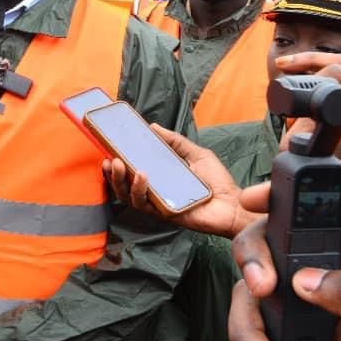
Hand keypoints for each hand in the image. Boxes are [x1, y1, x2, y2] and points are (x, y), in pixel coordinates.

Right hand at [103, 124, 255, 238]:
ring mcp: (157, 204)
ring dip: (121, 180)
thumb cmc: (217, 181)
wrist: (233, 204)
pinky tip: (143, 175)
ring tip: (120, 164)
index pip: (130, 172)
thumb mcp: (196, 154)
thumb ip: (175, 141)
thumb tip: (153, 126)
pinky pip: (144, 204)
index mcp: (159, 178)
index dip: (116, 164)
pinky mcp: (164, 214)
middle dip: (113, 173)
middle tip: (111, 159)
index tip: (107, 150)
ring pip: (129, 196)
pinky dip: (140, 189)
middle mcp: (154, 192)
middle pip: (123, 186)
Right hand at [227, 199, 340, 340]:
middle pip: (271, 248)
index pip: (330, 221)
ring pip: (245, 301)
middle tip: (260, 289)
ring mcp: (295, 327)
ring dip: (250, 340)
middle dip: (254, 263)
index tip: (257, 198)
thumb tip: (310, 276)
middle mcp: (328, 296)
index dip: (291, 199)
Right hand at [276, 52, 340, 227]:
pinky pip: (333, 63)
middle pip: (318, 135)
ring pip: (319, 95)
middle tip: (290, 180)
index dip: (322, 201)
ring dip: (299, 117)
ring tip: (292, 140)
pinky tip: (283, 66)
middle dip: (298, 160)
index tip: (298, 214)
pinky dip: (306, 61)